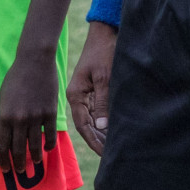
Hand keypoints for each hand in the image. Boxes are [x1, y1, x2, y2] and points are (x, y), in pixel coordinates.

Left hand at [0, 50, 56, 175]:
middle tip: (18, 171)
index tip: (4, 168)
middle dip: (17, 163)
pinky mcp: (50, 113)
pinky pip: (50, 136)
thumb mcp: (1, 98)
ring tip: (35, 162)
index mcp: (5, 116)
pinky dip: (49, 145)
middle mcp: (19, 120)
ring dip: (34, 157)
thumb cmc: (15, 79)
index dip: (2, 160)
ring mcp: (36, 117)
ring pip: (35, 146)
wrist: (34, 62)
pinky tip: (47, 149)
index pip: (2, 146)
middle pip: (18, 150)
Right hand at [66, 23, 115, 154]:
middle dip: (98, 141)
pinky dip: (104, 123)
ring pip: (92, 120)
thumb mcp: (104, 77)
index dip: (93, 141)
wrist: (104, 34)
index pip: (83, 125)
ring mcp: (84, 94)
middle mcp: (78, 97)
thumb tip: (101, 127)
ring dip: (101, 134)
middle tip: (112, 155)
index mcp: (75, 94)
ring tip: (113, 148)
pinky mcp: (93, 91)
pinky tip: (113, 132)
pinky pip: (97, 112)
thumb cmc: (103, 52)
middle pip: (86, 125)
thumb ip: (102, 102)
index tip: (105, 154)